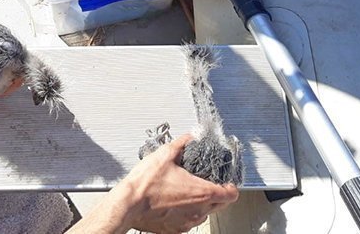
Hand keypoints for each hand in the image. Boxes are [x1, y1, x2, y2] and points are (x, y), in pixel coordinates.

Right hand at [111, 134, 238, 233]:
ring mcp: (187, 223)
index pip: (231, 194)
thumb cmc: (145, 184)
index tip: (226, 182)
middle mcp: (198, 211)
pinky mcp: (175, 230)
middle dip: (218, 194)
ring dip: (202, 204)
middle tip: (209, 184)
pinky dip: (187, 212)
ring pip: (204, 214)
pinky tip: (175, 202)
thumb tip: (190, 136)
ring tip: (188, 192)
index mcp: (201, 192)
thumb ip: (182, 143)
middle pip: (221, 205)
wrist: (127, 205)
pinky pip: (188, 222)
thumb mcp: (165, 155)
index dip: (231, 186)